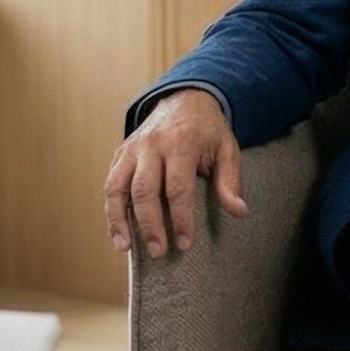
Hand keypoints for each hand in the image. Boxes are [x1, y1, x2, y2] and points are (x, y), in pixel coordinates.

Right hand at [104, 87, 247, 258]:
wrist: (184, 99)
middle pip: (144, 190)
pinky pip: (111, 184)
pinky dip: (111, 211)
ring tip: (124, 249)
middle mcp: (152, 145)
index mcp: (181, 143)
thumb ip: (230, 181)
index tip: (184, 244)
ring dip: (119, 220)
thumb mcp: (227, 148)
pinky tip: (117, 234)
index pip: (177, 187)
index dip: (180, 218)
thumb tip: (238, 212)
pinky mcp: (121, 154)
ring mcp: (132, 149)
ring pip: (117, 187)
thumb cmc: (208, 130)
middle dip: (150, 224)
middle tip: (158, 252)